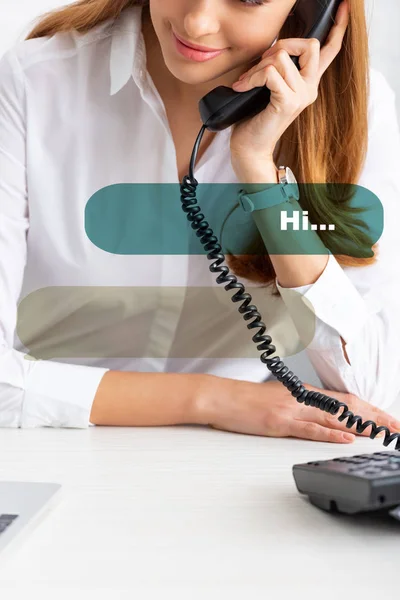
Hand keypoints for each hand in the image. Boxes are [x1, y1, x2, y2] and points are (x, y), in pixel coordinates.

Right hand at [194, 376, 399, 442]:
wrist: (220, 396)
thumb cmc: (244, 400)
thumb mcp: (277, 398)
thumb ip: (299, 405)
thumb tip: (316, 415)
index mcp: (303, 393)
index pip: (345, 400)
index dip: (369, 410)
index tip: (387, 419)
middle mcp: (301, 398)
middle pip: (346, 407)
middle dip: (374, 418)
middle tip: (396, 427)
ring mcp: (291, 409)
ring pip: (334, 418)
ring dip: (361, 427)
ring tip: (383, 433)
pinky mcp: (279, 422)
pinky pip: (309, 429)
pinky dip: (330, 435)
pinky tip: (346, 439)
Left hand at [229, 0, 349, 168]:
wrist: (250, 147)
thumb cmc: (254, 118)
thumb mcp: (268, 87)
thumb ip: (277, 68)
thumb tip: (273, 49)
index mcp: (308, 83)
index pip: (330, 52)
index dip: (338, 28)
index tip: (345, 7)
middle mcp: (310, 88)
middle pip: (309, 44)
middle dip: (281, 45)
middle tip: (262, 63)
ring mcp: (302, 95)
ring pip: (282, 56)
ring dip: (257, 66)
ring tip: (246, 82)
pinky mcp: (288, 102)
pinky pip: (269, 72)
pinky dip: (251, 77)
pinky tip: (242, 87)